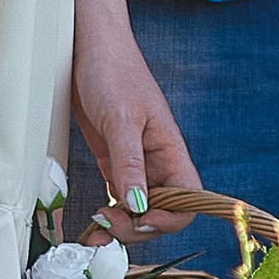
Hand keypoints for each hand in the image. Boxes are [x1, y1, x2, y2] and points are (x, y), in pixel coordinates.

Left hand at [70, 10, 196, 239]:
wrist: (89, 48)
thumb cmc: (113, 72)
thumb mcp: (120, 118)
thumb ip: (130, 164)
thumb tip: (138, 207)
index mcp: (170, 151)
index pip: (188, 201)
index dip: (169, 218)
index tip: (139, 217)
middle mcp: (157, 162)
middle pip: (162, 213)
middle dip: (138, 227)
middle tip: (107, 223)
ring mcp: (136, 164)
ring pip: (139, 210)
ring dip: (121, 227)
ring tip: (95, 230)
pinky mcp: (115, 162)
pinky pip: (119, 199)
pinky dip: (109, 214)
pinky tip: (94, 220)